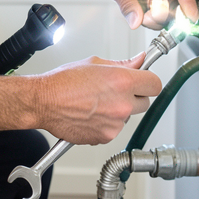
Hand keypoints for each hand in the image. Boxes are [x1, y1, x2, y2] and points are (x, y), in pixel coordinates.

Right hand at [33, 53, 161, 144]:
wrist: (43, 102)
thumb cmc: (63, 82)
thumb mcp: (95, 64)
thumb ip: (122, 64)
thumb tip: (139, 61)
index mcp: (122, 81)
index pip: (155, 84)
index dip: (149, 81)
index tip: (144, 81)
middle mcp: (122, 104)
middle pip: (145, 102)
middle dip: (134, 96)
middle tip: (115, 91)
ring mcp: (115, 123)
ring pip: (128, 116)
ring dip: (119, 111)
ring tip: (96, 102)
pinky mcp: (106, 136)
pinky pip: (114, 128)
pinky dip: (106, 123)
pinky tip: (91, 114)